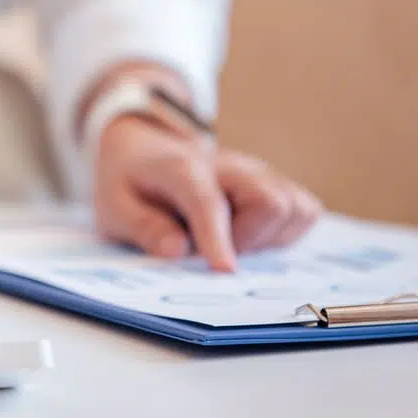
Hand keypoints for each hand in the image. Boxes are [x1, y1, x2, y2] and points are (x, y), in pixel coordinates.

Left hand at [93, 117, 322, 270]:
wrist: (144, 147)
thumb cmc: (130, 181)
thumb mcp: (115, 208)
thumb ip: (144, 228)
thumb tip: (177, 250)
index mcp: (182, 169)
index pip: (209, 203)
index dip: (218, 238)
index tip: (225, 270)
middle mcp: (229, 166)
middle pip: (271, 202)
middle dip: (249, 241)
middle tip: (212, 251)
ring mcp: (256, 172)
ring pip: (295, 208)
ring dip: (268, 238)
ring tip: (230, 240)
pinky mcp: (273, 182)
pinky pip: (302, 211)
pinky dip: (283, 232)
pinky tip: (249, 235)